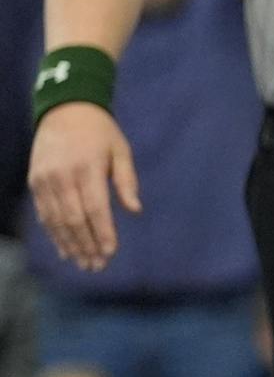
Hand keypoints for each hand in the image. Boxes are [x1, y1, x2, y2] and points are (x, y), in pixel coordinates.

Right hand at [28, 101, 139, 271]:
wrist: (64, 109)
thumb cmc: (101, 133)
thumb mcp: (121, 151)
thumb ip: (127, 181)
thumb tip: (135, 210)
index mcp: (88, 168)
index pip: (96, 208)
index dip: (103, 233)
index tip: (110, 252)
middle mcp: (63, 176)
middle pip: (74, 219)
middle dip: (86, 245)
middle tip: (97, 266)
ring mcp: (45, 180)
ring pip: (56, 220)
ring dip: (70, 244)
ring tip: (83, 263)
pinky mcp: (35, 181)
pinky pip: (44, 213)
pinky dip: (54, 233)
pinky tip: (64, 249)